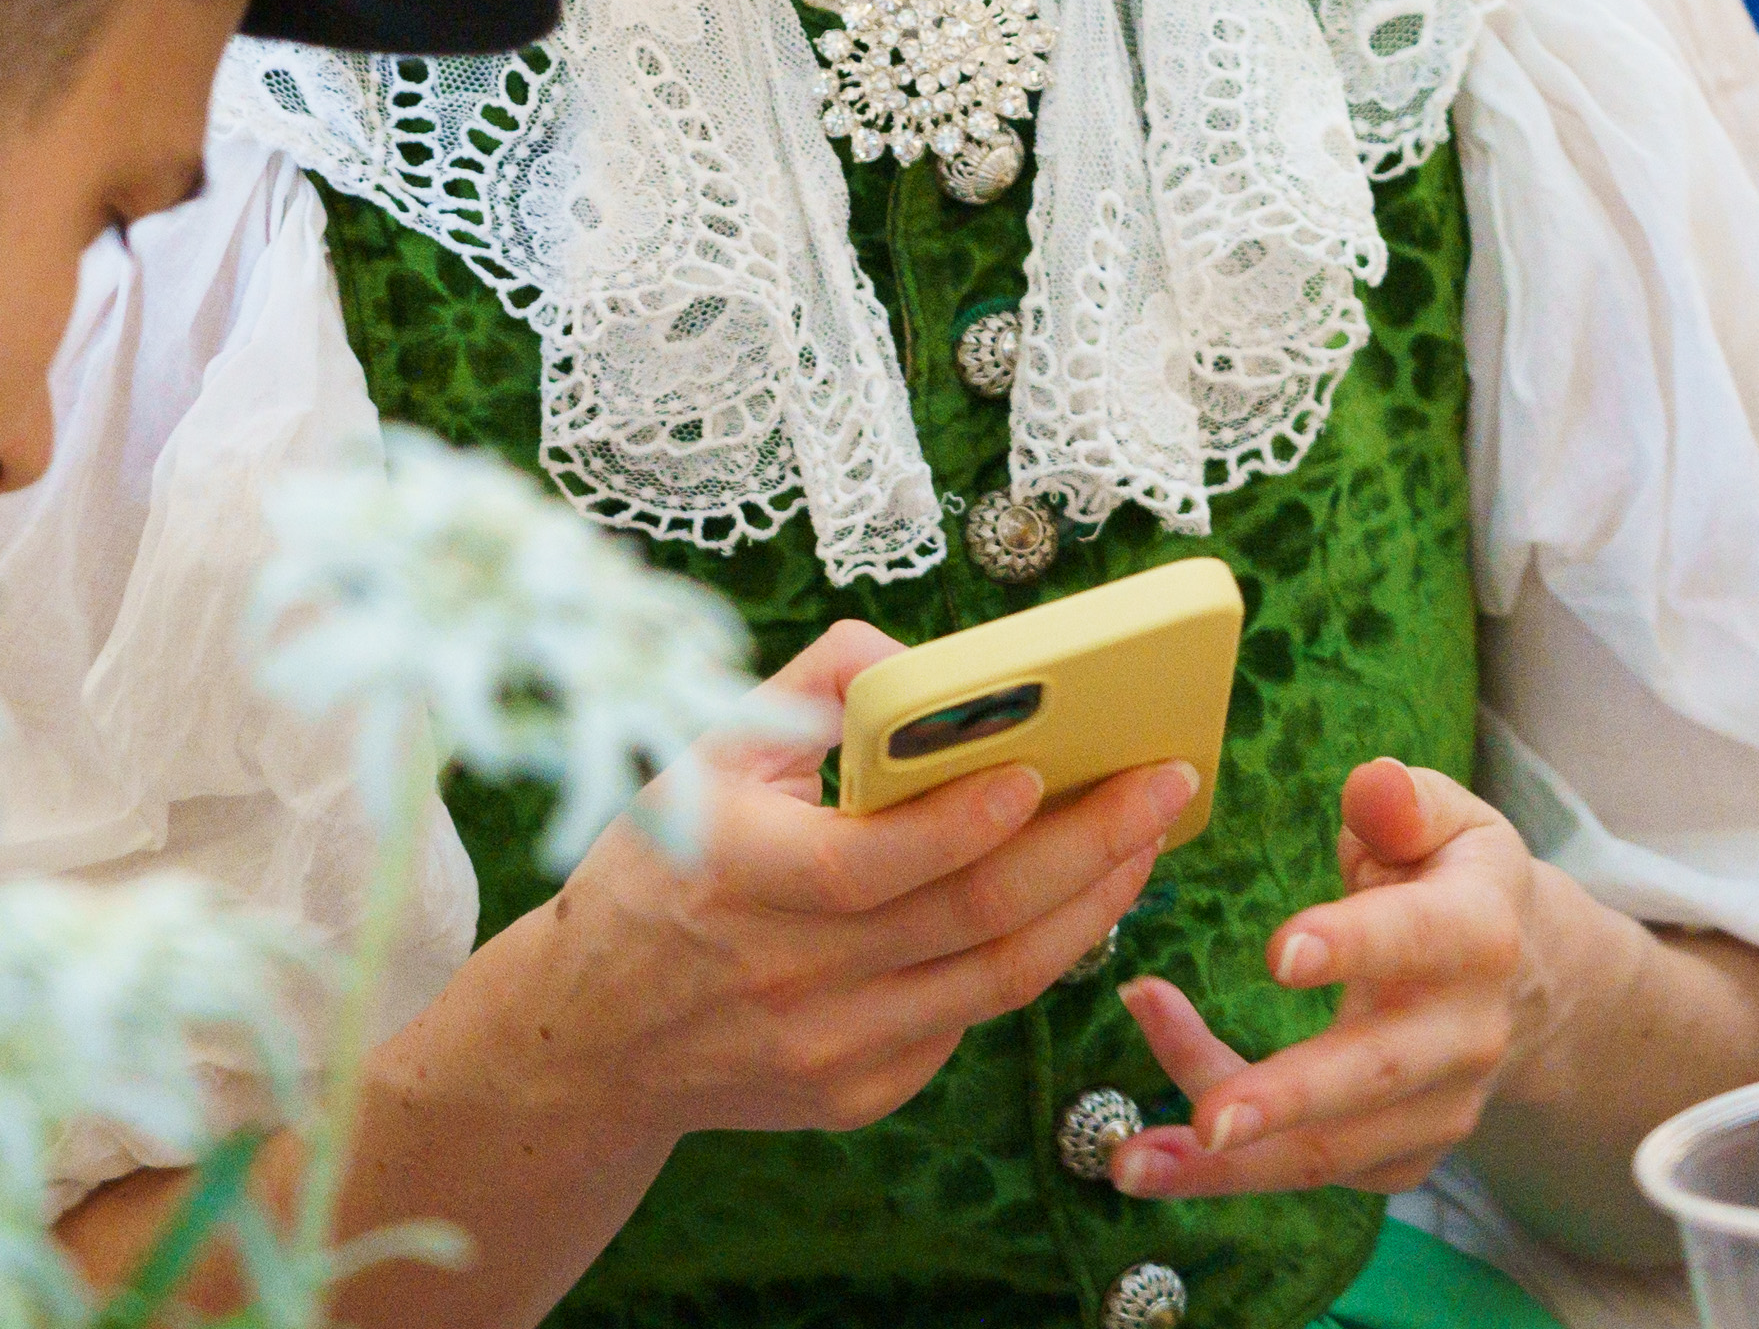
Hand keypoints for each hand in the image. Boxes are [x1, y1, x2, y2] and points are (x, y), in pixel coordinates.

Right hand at [451, 623, 1193, 1144]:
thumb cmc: (664, 863)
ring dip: (1093, 903)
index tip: (1045, 765)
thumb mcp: (703, 751)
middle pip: (971, 919)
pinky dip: (1033, 953)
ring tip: (1148, 836)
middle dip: (1089, 845)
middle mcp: (788, 978)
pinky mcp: (861, 1093)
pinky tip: (1075, 897)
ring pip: (999, 979)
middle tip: (1166, 783)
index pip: (872, 863)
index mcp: (737, 877)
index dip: (966, 820)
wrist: (592, 1038)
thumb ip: (820, 685)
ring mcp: (831, 1051)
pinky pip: (969, 1019)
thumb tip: (940, 664)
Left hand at [1107, 759, 1573, 1200]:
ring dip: (1229, 1166)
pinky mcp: (1401, 1160)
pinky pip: (1310, 1168)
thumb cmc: (1454, 878)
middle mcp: (1465, 1034)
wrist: (1527, 983)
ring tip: (1132, 1161)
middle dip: (1287, 1098)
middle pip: (1373, 1072)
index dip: (1353, 944)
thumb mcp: (1450, 820)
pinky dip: (1231, 1168)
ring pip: (1331, 1149)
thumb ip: (1406, 802)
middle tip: (1207, 1118)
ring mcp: (1437, 1110)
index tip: (1277, 952)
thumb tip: (1373, 783)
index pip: (1416, 938)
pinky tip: (1154, 1149)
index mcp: (1478, 932)